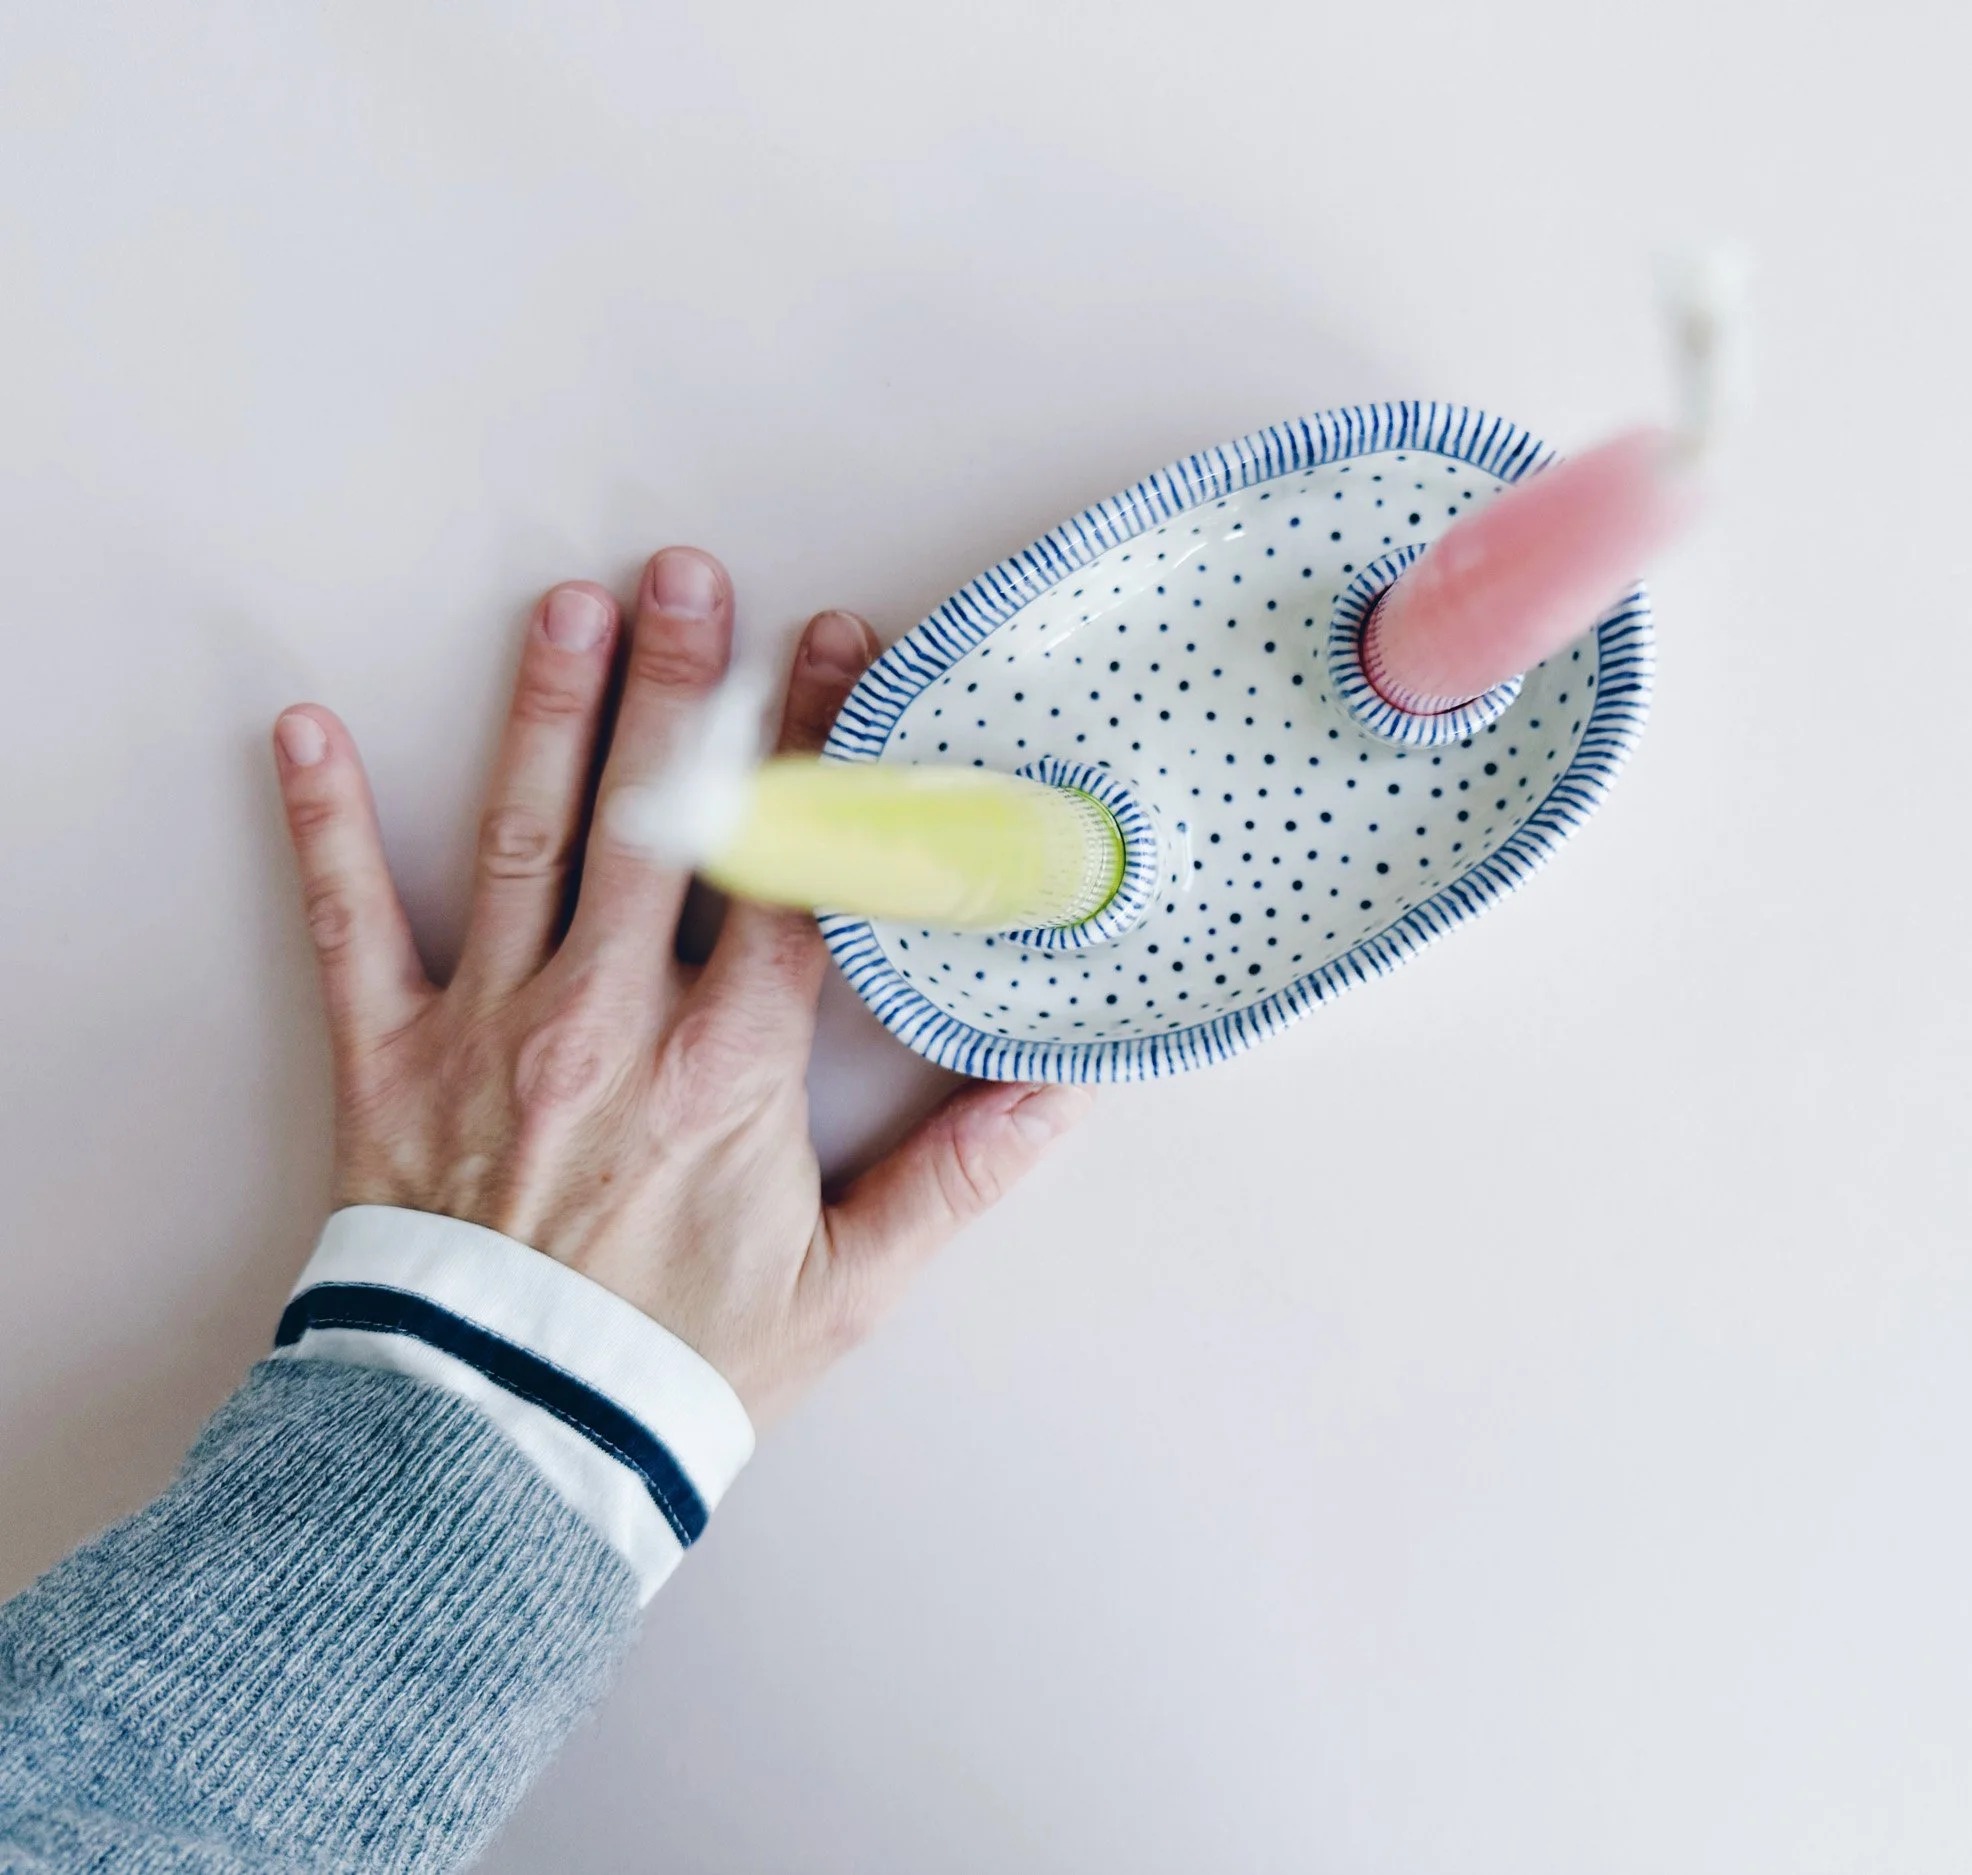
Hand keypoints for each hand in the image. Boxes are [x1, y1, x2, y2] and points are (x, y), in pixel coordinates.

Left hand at [269, 547, 1090, 1426]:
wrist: (502, 1446)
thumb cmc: (676, 1365)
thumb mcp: (848, 1286)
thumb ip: (958, 1178)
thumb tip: (1061, 1091)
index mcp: (730, 1065)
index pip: (794, 868)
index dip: (825, 749)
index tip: (843, 648)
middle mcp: (612, 1019)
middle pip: (661, 820)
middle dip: (684, 688)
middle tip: (695, 577)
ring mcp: (492, 1026)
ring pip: (528, 839)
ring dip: (550, 713)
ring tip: (572, 608)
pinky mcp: (388, 1058)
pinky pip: (349, 922)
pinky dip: (323, 824)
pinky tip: (306, 730)